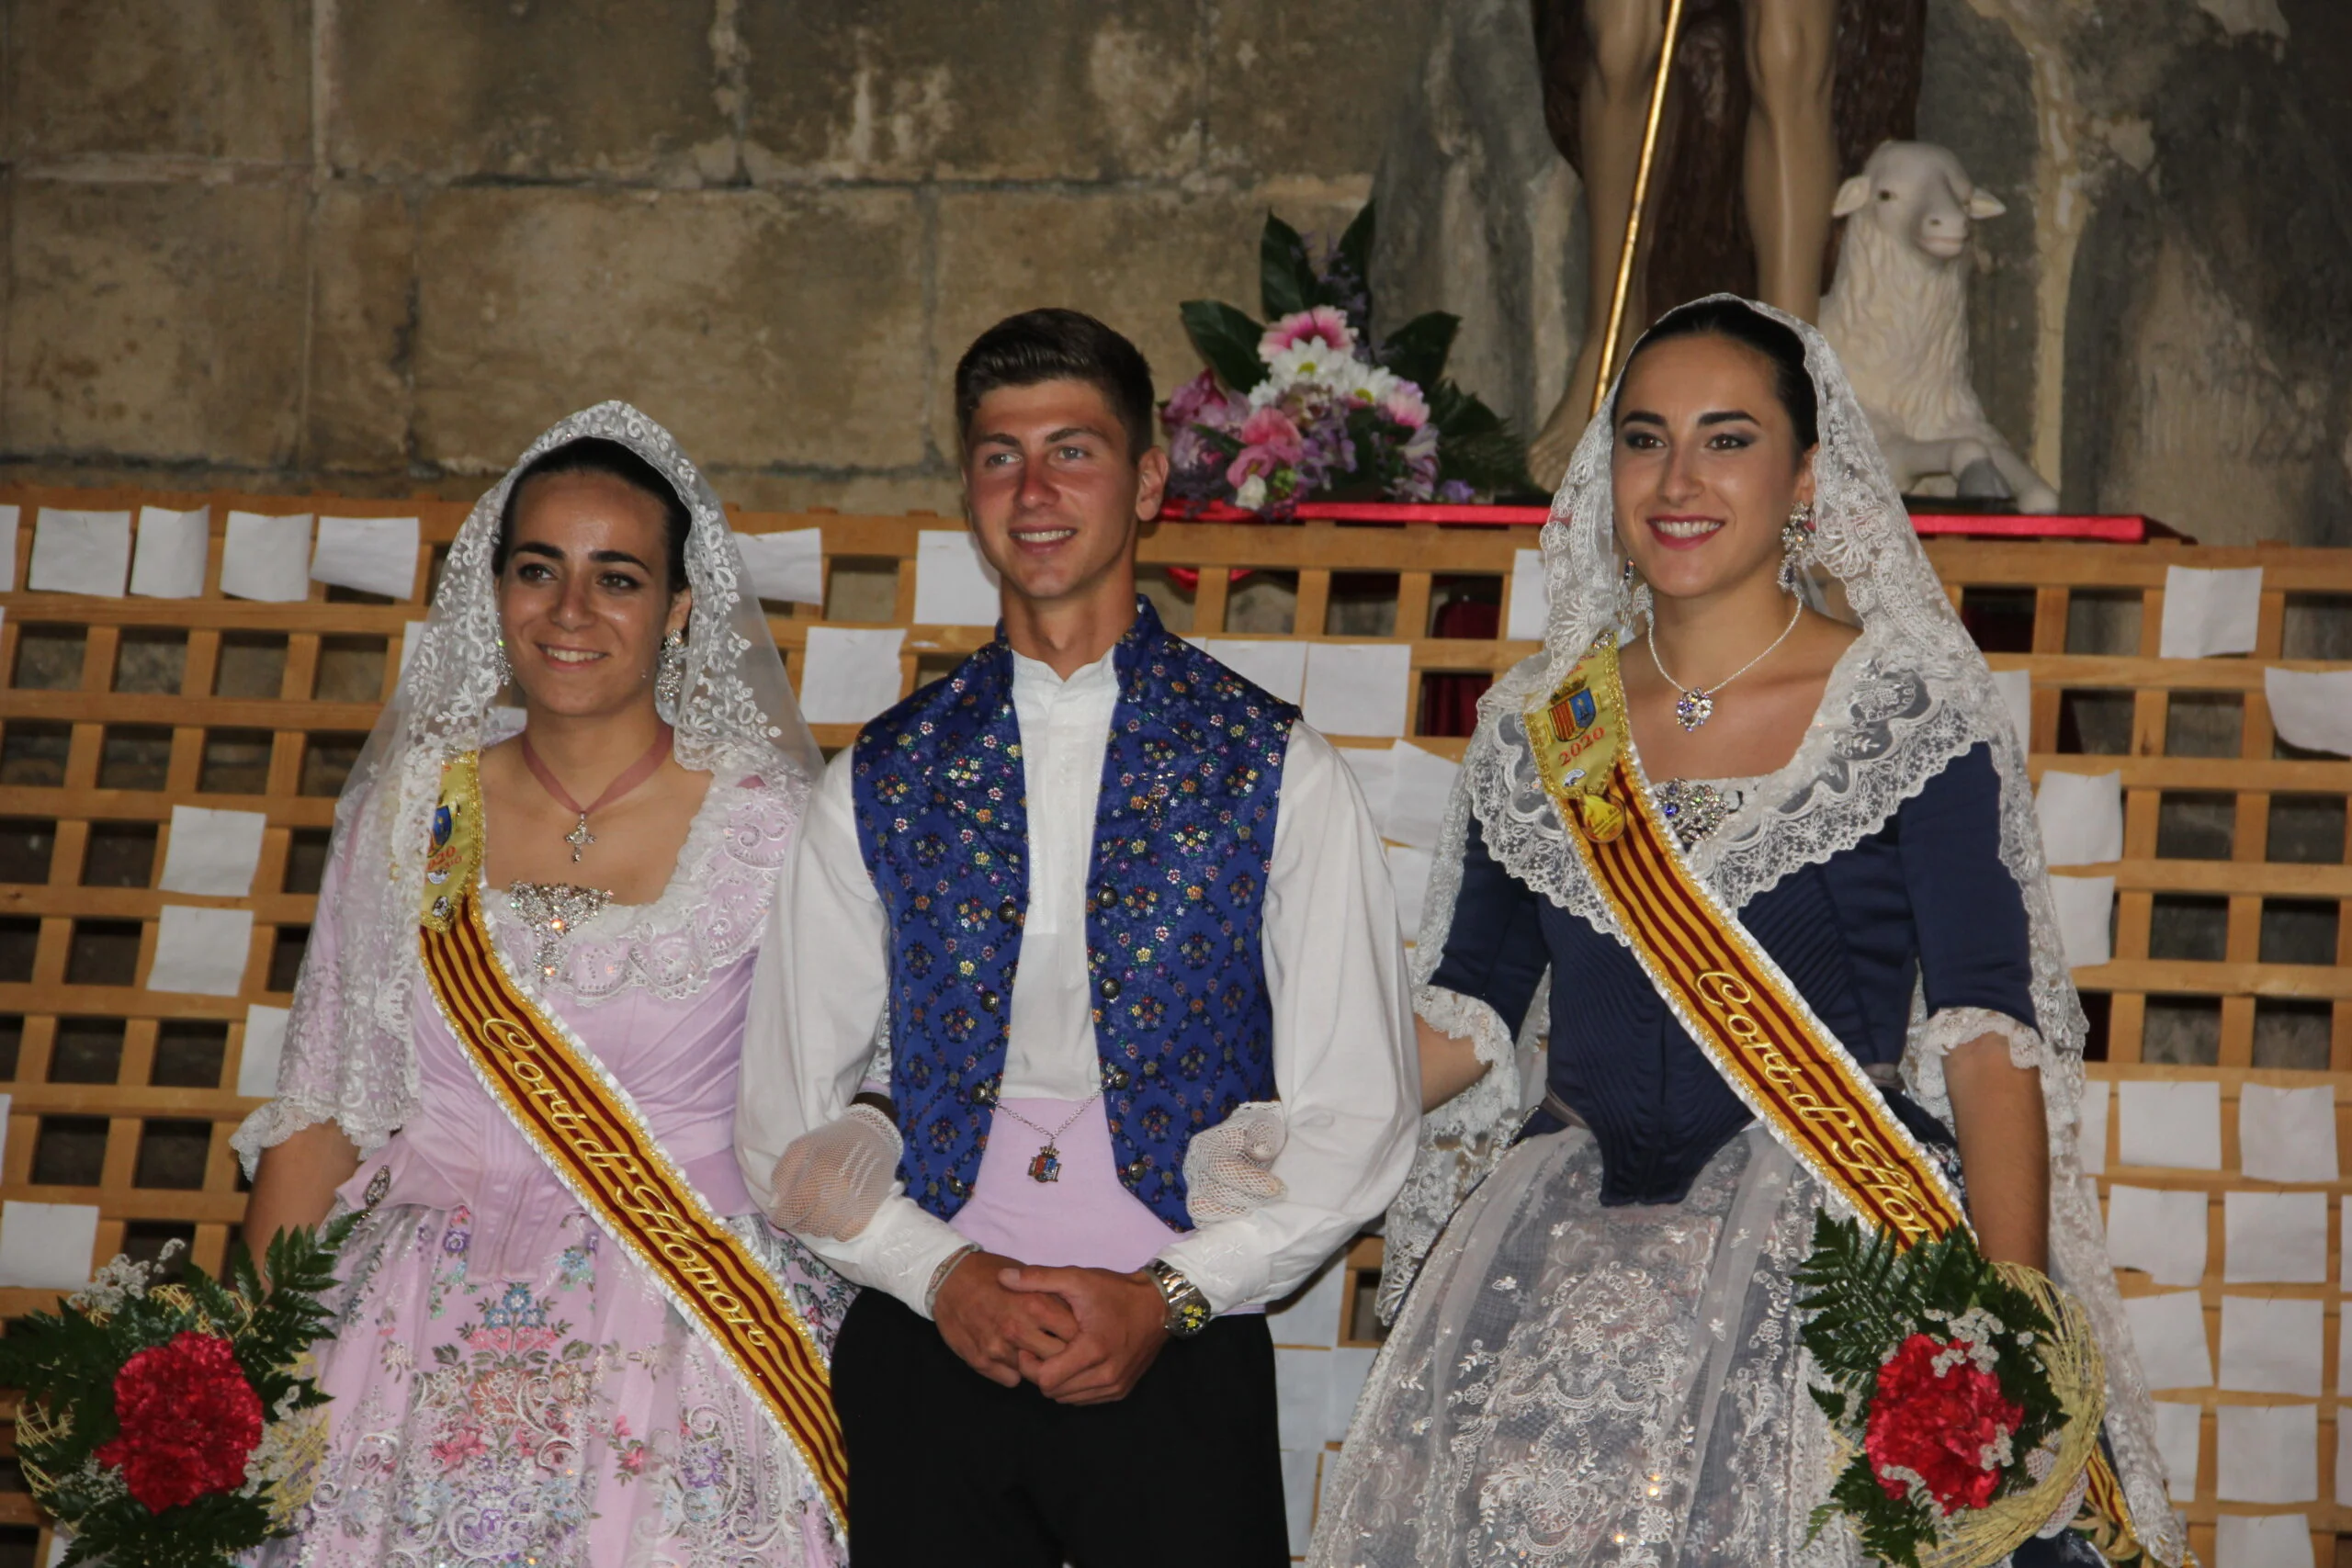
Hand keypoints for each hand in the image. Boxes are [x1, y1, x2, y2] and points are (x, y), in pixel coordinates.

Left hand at [765, 1105, 900, 1239]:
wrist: (873, 1134)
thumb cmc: (832, 1140)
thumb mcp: (800, 1146)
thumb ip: (782, 1174)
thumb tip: (776, 1204)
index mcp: (820, 1173)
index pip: (795, 1209)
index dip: (782, 1217)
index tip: (780, 1215)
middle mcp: (839, 1192)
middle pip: (808, 1223)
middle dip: (796, 1222)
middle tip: (796, 1213)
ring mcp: (855, 1204)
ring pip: (825, 1231)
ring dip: (814, 1226)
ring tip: (814, 1214)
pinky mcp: (869, 1210)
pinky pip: (845, 1234)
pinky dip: (835, 1230)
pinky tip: (833, 1218)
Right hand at [931, 1251, 1078, 1387]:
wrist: (948, 1279)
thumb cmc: (992, 1274)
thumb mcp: (1028, 1279)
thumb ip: (1052, 1299)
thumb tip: (1079, 1318)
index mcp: (1036, 1304)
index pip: (1075, 1335)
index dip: (1080, 1336)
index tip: (1079, 1336)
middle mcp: (1018, 1328)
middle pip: (1058, 1359)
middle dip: (1063, 1356)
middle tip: (1058, 1349)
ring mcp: (998, 1348)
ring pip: (1034, 1373)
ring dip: (1036, 1365)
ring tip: (1031, 1349)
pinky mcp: (981, 1361)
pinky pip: (1012, 1380)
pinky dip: (1014, 1371)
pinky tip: (1010, 1354)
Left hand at [1004, 1265, 1169, 1404]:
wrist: (1158, 1305)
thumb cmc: (1115, 1291)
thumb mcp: (1077, 1278)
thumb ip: (1038, 1278)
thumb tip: (1003, 1278)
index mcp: (1093, 1350)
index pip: (1045, 1380)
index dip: (1030, 1365)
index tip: (1030, 1347)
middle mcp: (1106, 1374)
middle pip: (1053, 1392)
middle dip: (1041, 1374)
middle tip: (1042, 1350)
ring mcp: (1115, 1386)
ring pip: (1068, 1399)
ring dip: (1058, 1382)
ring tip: (1059, 1355)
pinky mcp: (1121, 1390)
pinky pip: (1085, 1399)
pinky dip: (1075, 1386)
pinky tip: (1076, 1364)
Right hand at [1183, 1101, 1286, 1223]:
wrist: (1254, 1143)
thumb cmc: (1259, 1134)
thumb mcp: (1265, 1126)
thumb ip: (1262, 1135)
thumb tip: (1260, 1151)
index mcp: (1205, 1145)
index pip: (1222, 1168)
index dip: (1249, 1181)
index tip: (1276, 1187)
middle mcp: (1194, 1168)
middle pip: (1214, 1192)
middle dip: (1249, 1198)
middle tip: (1275, 1196)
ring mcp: (1195, 1189)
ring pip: (1203, 1211)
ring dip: (1236, 1213)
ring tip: (1263, 1207)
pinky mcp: (1201, 1206)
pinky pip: (1205, 1222)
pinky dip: (1227, 1223)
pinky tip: (1252, 1217)